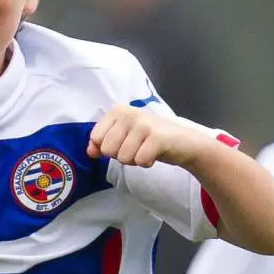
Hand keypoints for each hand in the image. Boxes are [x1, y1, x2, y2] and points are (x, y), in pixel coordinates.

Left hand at [87, 105, 211, 167]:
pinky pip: (140, 161)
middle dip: (121, 155)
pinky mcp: (157, 137)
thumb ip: (102, 143)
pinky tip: (155, 153)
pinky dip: (147, 163)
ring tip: (146, 149)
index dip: (108, 148)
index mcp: (117, 111)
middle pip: (107, 150)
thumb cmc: (149, 139)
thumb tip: (90, 151)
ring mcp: (143, 124)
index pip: (95, 139)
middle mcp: (129, 113)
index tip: (124, 142)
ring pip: (123, 158)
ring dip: (135, 160)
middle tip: (137, 147)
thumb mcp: (123, 138)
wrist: (183, 142)